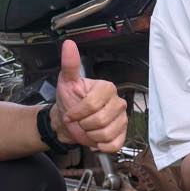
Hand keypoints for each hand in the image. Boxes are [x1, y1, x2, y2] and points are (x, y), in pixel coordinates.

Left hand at [53, 39, 127, 154]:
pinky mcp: (122, 134)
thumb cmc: (69, 101)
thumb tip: (68, 44)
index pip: (93, 104)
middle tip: (79, 121)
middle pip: (100, 120)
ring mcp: (122, 119)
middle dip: (84, 124)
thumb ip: (70, 64)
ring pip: (106, 134)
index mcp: (107, 88)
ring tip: (87, 129)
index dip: (78, 112)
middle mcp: (118, 102)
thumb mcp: (66, 82)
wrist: (69, 122)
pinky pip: (114, 145)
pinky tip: (95, 139)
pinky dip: (101, 146)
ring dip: (90, 135)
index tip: (69, 114)